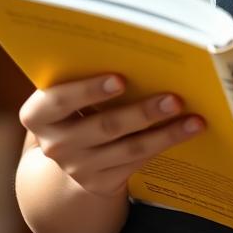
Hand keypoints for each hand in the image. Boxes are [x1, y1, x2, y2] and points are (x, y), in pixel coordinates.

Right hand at [18, 74, 206, 198]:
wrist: (68, 153)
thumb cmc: (75, 105)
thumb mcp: (68, 92)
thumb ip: (86, 73)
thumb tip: (138, 49)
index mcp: (38, 115)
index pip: (58, 101)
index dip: (88, 91)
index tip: (121, 79)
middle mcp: (55, 145)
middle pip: (103, 126)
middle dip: (142, 112)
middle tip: (175, 98)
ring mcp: (78, 168)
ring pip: (129, 148)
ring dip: (165, 133)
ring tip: (193, 118)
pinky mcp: (101, 183)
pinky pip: (137, 161)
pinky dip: (165, 144)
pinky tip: (187, 130)